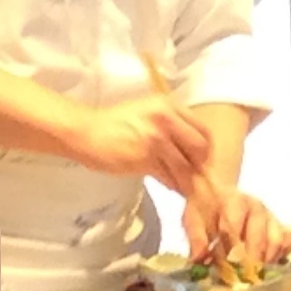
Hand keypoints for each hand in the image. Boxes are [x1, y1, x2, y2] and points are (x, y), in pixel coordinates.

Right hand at [72, 95, 210, 188]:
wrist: (85, 132)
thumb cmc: (115, 124)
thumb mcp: (146, 112)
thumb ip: (171, 125)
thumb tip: (193, 150)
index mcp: (168, 106)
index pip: (203, 130)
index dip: (205, 149)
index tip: (201, 159)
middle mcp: (165, 119)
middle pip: (200, 149)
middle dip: (199, 165)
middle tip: (193, 174)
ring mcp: (156, 139)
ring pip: (185, 167)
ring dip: (185, 180)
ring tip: (181, 184)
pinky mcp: (145, 158)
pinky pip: (168, 177)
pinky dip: (170, 184)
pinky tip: (167, 184)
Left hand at [184, 182, 290, 266]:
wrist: (216, 192)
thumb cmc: (206, 210)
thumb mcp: (193, 219)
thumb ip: (196, 237)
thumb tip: (199, 258)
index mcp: (234, 202)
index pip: (235, 229)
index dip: (230, 252)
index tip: (227, 270)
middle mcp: (257, 208)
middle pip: (259, 239)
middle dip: (249, 264)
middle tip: (240, 280)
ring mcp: (271, 216)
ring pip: (277, 241)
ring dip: (265, 262)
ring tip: (253, 275)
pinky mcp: (280, 225)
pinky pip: (290, 239)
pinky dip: (283, 253)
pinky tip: (270, 263)